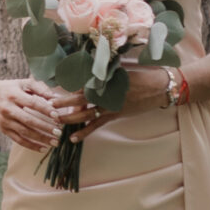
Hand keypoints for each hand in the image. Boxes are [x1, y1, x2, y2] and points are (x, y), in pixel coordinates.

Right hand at [0, 72, 73, 152]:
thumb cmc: (8, 88)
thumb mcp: (21, 83)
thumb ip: (39, 88)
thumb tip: (55, 97)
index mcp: (14, 95)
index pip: (32, 103)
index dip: (45, 110)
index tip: (57, 116)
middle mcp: (8, 109)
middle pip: (29, 120)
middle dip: (45, 128)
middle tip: (59, 132)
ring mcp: (5, 121)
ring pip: (25, 133)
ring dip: (41, 139)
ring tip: (55, 142)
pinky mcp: (3, 130)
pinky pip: (19, 140)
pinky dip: (31, 146)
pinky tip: (43, 149)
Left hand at [51, 62, 172, 137]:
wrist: (158, 87)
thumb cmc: (140, 76)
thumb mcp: (119, 71)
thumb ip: (103, 73)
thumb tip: (88, 74)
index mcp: (104, 79)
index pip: (81, 83)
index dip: (67, 88)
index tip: (55, 89)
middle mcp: (104, 92)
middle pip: (78, 99)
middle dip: (63, 103)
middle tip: (50, 105)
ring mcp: (109, 104)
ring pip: (84, 113)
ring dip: (69, 117)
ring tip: (55, 119)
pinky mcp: (115, 114)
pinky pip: (96, 124)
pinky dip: (84, 131)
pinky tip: (73, 138)